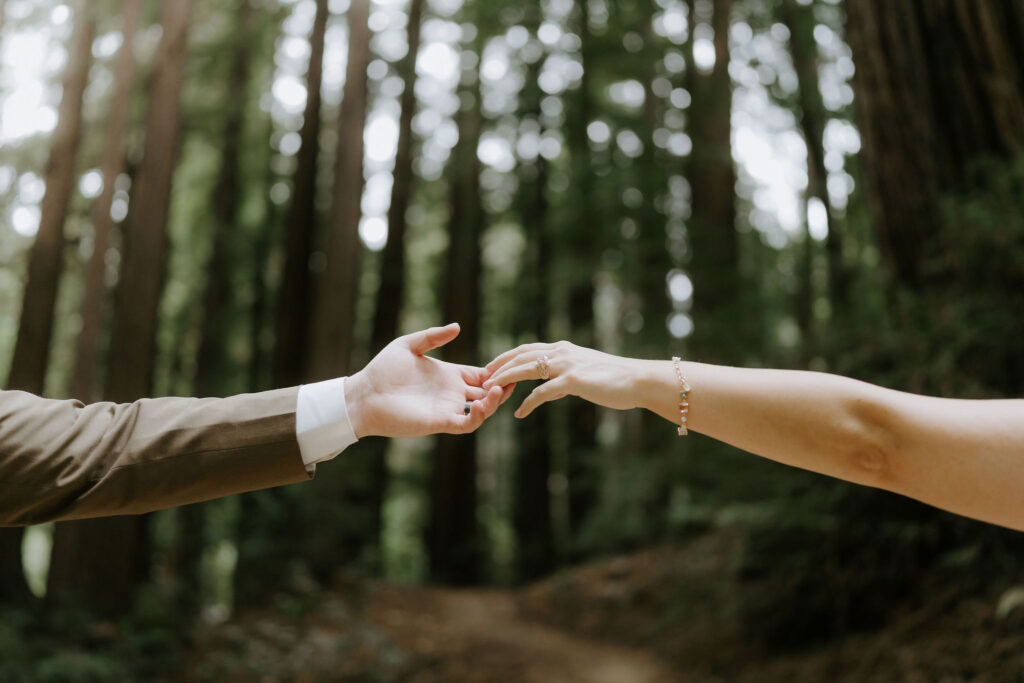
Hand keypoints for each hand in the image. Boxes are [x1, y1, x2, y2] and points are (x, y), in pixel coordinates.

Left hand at [345, 323, 512, 437]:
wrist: (365, 395)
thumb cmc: (382, 370)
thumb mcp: (408, 345)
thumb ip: (432, 336)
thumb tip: (457, 327)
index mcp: (448, 375)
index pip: (480, 375)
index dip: (496, 371)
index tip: (508, 364)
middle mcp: (451, 393)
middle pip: (487, 393)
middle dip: (503, 387)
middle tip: (515, 378)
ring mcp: (447, 408)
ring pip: (482, 410)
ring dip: (494, 401)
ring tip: (499, 389)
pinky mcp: (440, 422)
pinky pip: (466, 423)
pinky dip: (478, 417)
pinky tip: (482, 404)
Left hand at [484, 341, 645, 417]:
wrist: (637, 380)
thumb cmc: (614, 380)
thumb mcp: (584, 374)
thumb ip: (564, 379)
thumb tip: (549, 391)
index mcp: (563, 349)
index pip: (526, 349)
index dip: (506, 358)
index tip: (490, 367)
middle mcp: (562, 352)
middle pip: (521, 356)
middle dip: (499, 366)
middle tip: (481, 378)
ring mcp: (567, 365)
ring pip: (527, 369)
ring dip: (506, 379)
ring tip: (491, 390)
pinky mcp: (573, 381)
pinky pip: (544, 392)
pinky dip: (529, 402)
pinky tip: (520, 413)